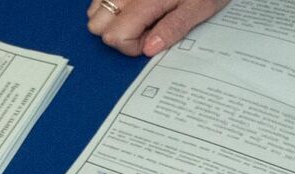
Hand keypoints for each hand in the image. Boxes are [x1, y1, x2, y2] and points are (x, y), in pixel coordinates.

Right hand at [86, 0, 227, 56]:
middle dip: (119, 33)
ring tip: (141, 14)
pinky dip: (111, 4)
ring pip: (95, 8)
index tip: (151, 40)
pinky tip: (133, 5)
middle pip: (97, 24)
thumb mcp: (199, 8)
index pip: (115, 37)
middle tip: (146, 28)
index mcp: (146, 1)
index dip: (133, 46)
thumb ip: (173, 28)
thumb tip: (149, 48)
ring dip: (113, 18)